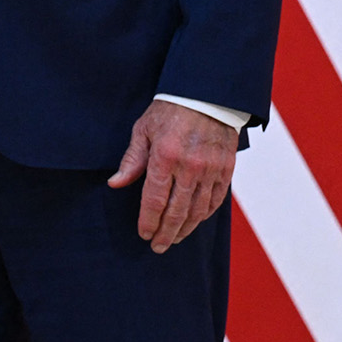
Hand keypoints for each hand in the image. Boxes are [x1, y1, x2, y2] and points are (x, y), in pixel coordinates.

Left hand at [107, 100, 238, 252]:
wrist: (207, 94)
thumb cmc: (170, 109)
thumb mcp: (143, 129)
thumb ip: (132, 160)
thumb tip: (115, 184)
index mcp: (165, 156)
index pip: (154, 199)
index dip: (148, 220)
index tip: (143, 234)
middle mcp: (189, 167)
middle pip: (177, 211)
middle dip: (165, 232)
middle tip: (157, 246)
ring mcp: (210, 169)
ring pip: (197, 210)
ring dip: (185, 229)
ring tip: (174, 239)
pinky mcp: (226, 169)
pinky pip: (216, 200)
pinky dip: (204, 215)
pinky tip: (195, 222)